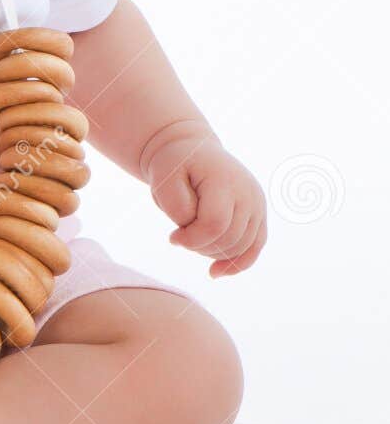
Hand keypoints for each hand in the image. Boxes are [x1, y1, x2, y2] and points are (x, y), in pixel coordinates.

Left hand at [141, 120, 266, 277]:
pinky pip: (255, 248)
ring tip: (192, 239)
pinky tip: (214, 272)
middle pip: (228, 240)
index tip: (172, 237)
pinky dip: (237, 264)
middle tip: (180, 236)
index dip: (191, 239)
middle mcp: (248, 193)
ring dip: (212, 252)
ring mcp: (257, 204)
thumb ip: (177, 206)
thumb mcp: (164, 180)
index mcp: (225, 180)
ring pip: (240, 248)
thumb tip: (192, 229)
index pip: (214, 224)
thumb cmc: (175, 166)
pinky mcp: (259, 215)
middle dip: (199, 246)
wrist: (192, 151)